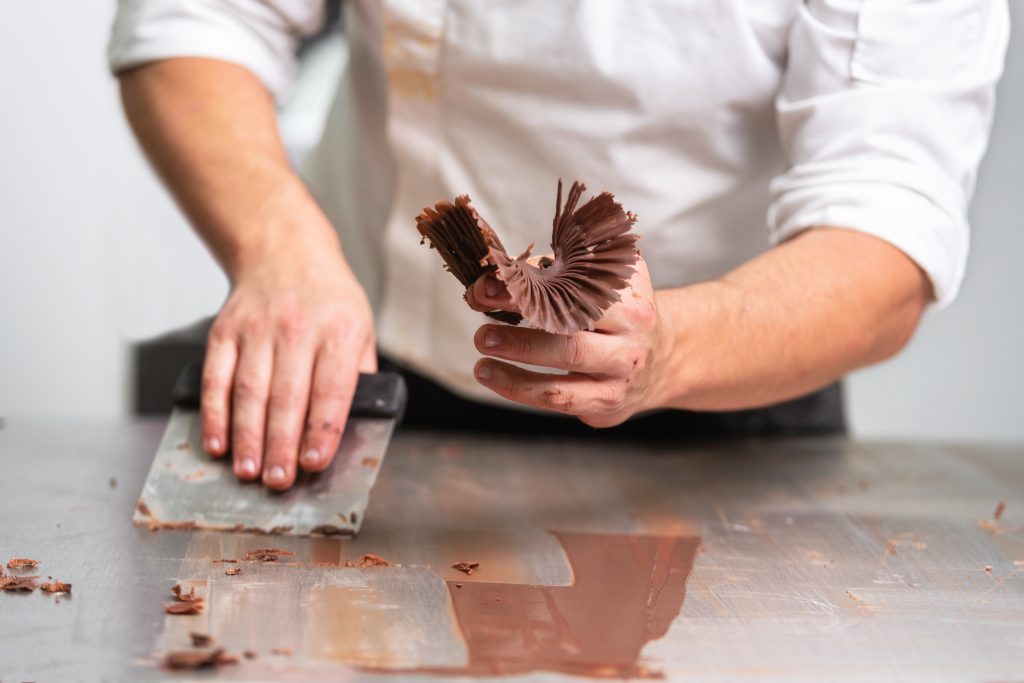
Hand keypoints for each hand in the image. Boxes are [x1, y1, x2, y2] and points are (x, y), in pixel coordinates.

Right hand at [200, 248, 375, 489]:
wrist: (284, 251)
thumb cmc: (329, 302)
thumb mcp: (361, 329)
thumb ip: (359, 377)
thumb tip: (352, 432)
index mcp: (339, 331)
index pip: (331, 389)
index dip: (322, 430)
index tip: (314, 463)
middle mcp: (298, 328)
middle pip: (286, 396)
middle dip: (280, 445)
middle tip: (277, 482)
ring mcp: (257, 329)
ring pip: (249, 392)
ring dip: (247, 437)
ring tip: (248, 472)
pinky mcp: (224, 331)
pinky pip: (217, 378)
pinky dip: (214, 415)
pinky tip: (217, 444)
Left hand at [466, 256, 665, 427]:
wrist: (664, 358)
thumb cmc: (621, 314)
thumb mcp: (604, 284)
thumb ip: (559, 273)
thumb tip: (497, 274)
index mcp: (630, 301)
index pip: (575, 292)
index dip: (528, 288)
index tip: (489, 284)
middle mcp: (630, 340)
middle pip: (571, 338)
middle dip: (520, 332)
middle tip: (482, 329)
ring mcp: (619, 377)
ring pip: (564, 374)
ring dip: (516, 368)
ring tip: (481, 357)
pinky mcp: (606, 404)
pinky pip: (559, 400)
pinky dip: (521, 389)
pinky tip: (494, 375)